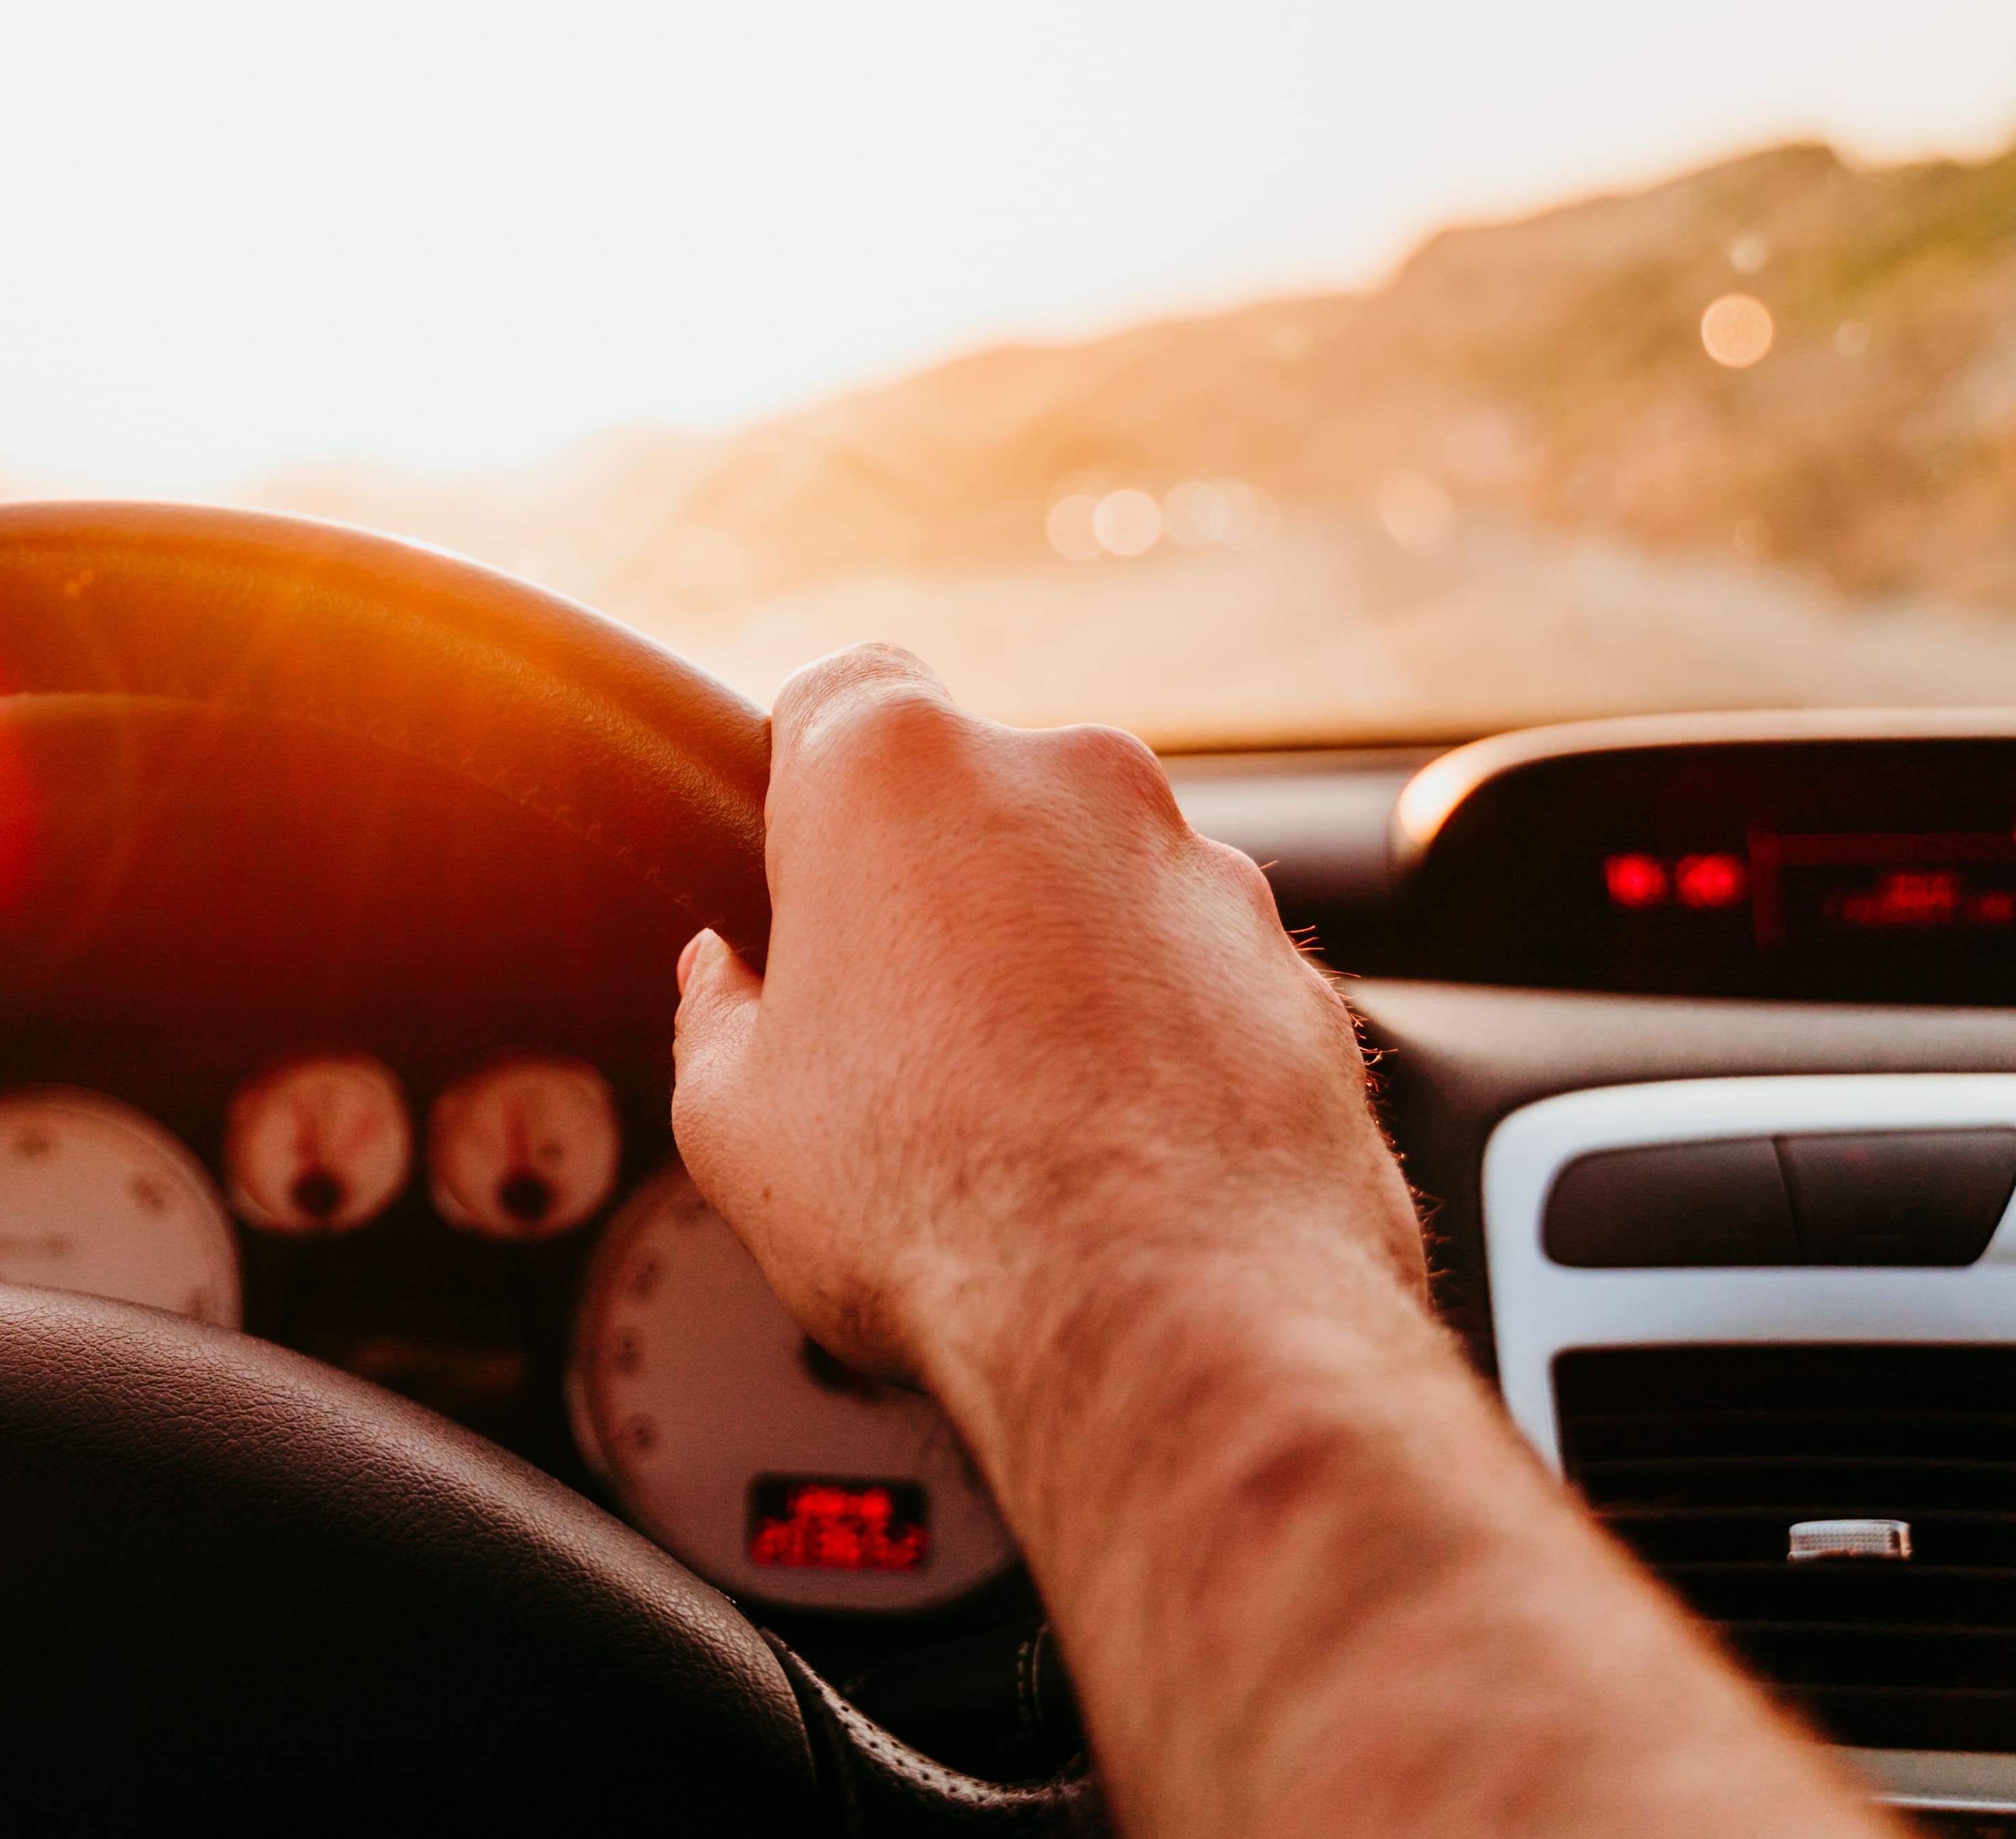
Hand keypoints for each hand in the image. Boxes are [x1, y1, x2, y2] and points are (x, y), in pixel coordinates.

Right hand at [668, 643, 1418, 1406]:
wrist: (1173, 1325)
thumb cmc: (933, 1206)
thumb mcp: (734, 1121)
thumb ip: (717, 1016)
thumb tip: (722, 985)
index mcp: (895, 772)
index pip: (835, 690)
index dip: (805, 782)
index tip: (800, 875)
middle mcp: (1066, 778)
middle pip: (976, 799)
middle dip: (936, 895)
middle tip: (894, 1036)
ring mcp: (1202, 871)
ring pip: (1097, 887)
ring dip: (1056, 967)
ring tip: (1017, 1122)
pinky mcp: (1299, 976)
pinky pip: (1199, 981)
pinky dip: (1162, 1042)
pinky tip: (1121, 1161)